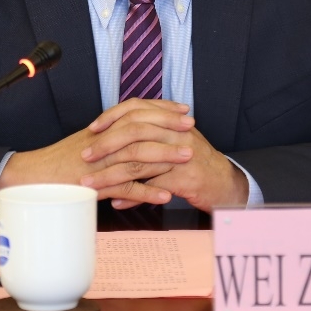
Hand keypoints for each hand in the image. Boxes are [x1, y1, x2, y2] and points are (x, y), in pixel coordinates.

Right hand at [0, 99, 195, 204]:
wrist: (31, 178)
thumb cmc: (58, 162)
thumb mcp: (87, 143)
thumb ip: (109, 137)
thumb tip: (133, 133)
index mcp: (102, 130)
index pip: (135, 111)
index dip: (160, 109)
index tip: (182, 109)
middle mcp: (102, 142)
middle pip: (139, 127)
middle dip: (168, 126)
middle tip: (190, 126)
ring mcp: (99, 163)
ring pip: (136, 155)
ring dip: (165, 155)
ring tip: (187, 156)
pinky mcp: (94, 185)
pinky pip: (124, 188)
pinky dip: (146, 192)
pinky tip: (164, 195)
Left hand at [80, 102, 249, 211]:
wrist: (225, 183)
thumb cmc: (195, 162)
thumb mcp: (173, 141)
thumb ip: (150, 133)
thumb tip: (118, 132)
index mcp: (170, 121)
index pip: (136, 109)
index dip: (112, 117)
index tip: (92, 128)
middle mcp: (175, 133)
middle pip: (134, 132)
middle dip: (105, 145)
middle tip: (85, 156)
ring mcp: (180, 156)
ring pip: (138, 162)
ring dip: (111, 174)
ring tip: (91, 183)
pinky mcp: (183, 179)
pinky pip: (152, 187)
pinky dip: (132, 196)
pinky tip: (116, 202)